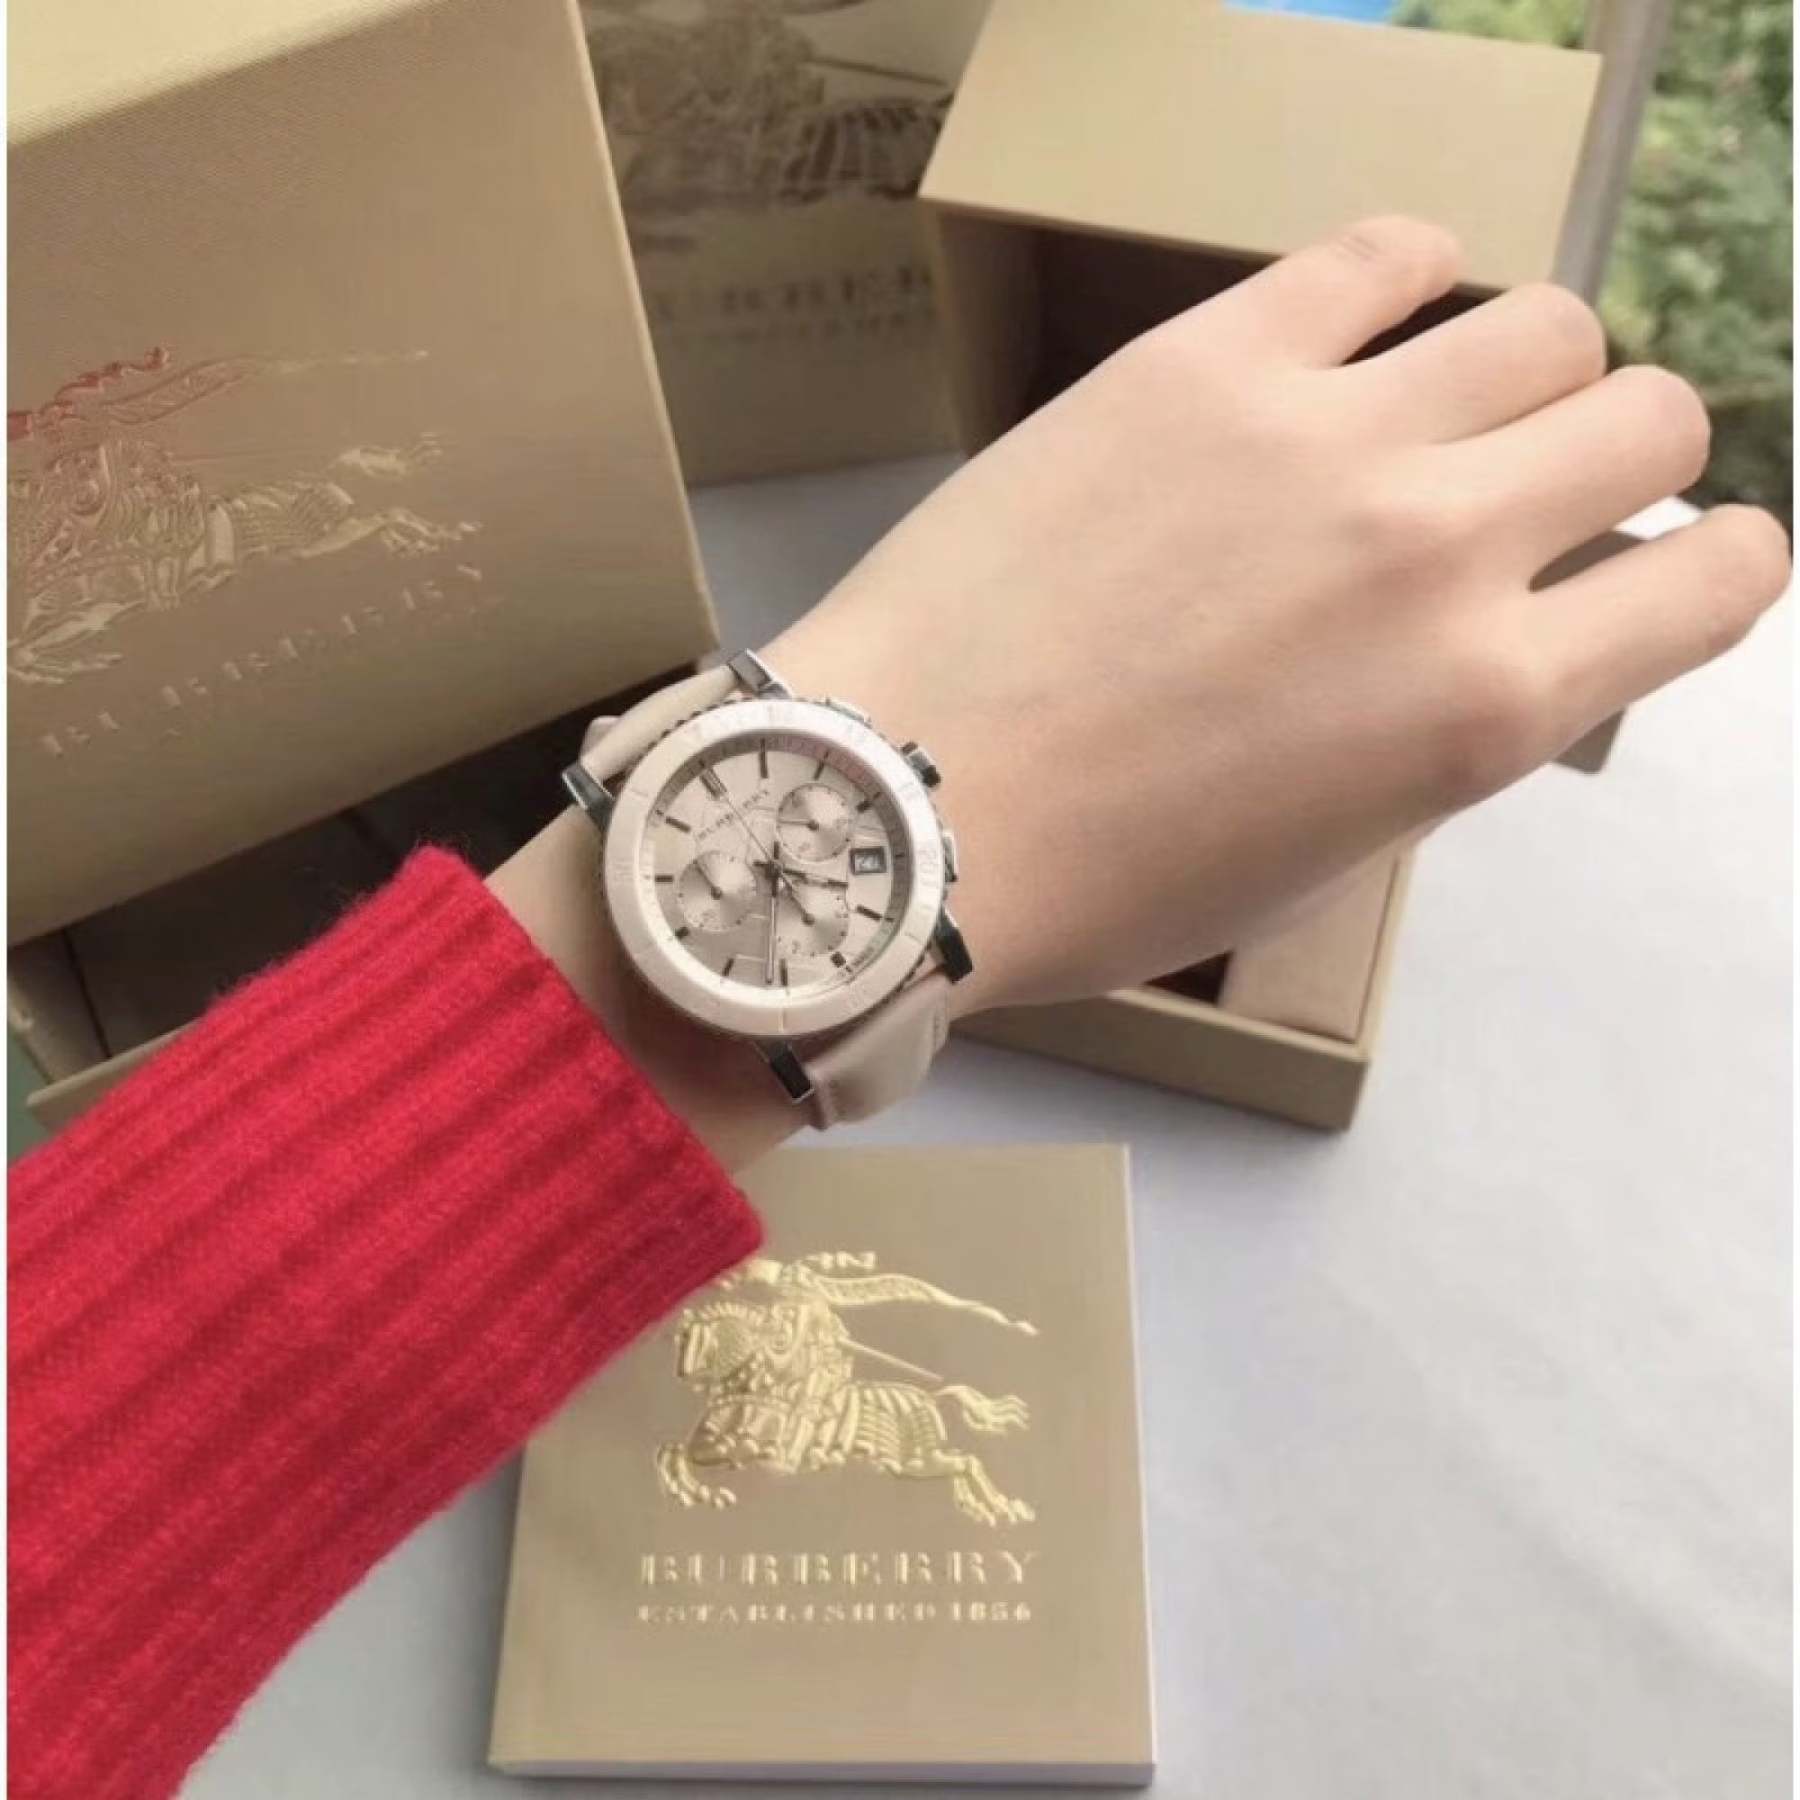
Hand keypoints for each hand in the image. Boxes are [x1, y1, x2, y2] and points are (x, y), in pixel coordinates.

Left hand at [765, 217, 1788, 1015]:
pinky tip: (1368, 322)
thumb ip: (1438, 727)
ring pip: (1543, 321)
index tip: (1665, 561)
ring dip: (1523, 366)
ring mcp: (1328, 436)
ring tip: (1438, 405)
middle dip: (1618, 453)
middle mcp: (1442, 552)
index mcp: (1484, 711)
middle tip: (1533, 482)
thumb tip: (1490, 636)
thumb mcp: (1321, 848)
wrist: (904, 810)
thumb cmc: (1101, 881)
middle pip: (1647, 417)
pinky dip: (1410, 276)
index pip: (1717, 581)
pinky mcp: (1207, 357)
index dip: (1714, 562)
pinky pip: (1384, 251)